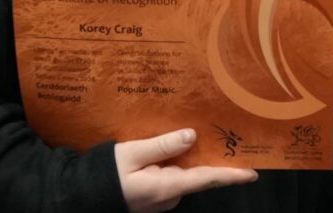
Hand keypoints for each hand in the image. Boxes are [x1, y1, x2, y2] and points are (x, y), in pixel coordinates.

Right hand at [115, 128, 257, 212]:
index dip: (231, 175)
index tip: (252, 173)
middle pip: (197, 175)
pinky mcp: (154, 196)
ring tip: (193, 134)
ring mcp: (161, 199)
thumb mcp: (132, 153)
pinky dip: (174, 164)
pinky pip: (171, 177)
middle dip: (209, 158)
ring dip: (188, 159)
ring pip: (183, 175)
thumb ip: (163, 145)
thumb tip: (191, 136)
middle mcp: (169, 197)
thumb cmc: (105, 173)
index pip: (207, 180)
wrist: (80, 195)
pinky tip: (170, 149)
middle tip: (223, 135)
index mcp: (167, 187)